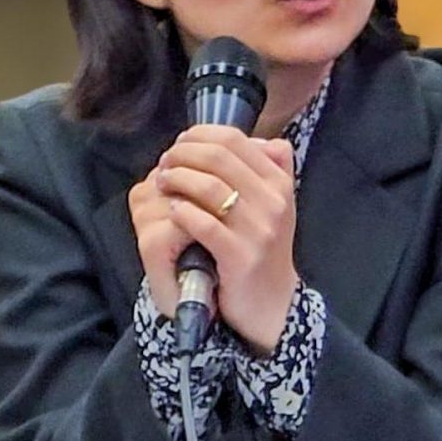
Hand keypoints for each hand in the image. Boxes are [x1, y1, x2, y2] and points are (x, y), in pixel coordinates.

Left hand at [145, 125, 298, 351]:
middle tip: (165, 163)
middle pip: (219, 157)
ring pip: (210, 186)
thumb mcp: (276, 208)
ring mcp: (259, 230)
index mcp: (279, 183)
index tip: (180, 144)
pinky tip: (172, 212)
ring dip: (177, 179)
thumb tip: (264, 139)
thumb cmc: (263, 251)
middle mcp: (273, 202)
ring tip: (162, 183)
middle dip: (183, 154)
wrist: (271, 304)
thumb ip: (274, 170)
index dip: (199, 135)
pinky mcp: (241, 257)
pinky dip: (183, 212)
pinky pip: (204, 224)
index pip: (235, 139)